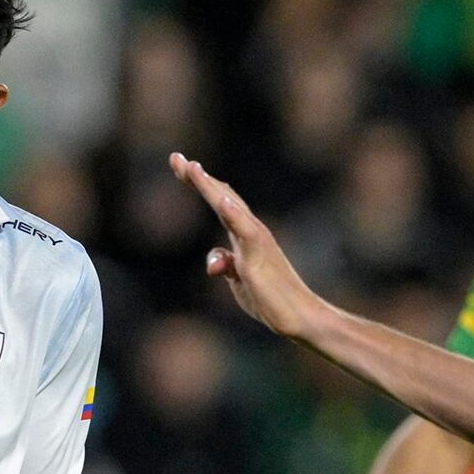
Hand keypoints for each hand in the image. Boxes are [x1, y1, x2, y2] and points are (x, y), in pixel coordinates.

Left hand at [173, 152, 325, 340]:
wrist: (298, 315)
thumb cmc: (270, 297)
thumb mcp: (238, 279)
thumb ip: (224, 264)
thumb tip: (213, 263)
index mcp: (244, 233)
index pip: (220, 200)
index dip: (200, 182)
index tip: (179, 164)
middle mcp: (250, 230)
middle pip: (221, 195)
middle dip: (197, 177)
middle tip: (175, 158)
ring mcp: (255, 240)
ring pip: (230, 206)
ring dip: (210, 187)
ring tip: (192, 168)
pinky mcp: (258, 256)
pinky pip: (246, 232)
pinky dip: (234, 214)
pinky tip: (221, 201)